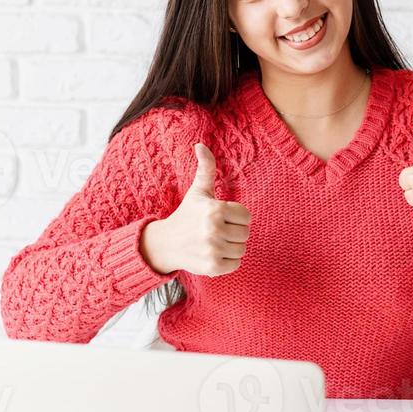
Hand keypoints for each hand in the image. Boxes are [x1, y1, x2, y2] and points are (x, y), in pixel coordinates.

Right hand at [142, 142, 251, 275]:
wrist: (165, 244)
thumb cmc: (187, 215)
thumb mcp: (198, 190)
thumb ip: (205, 168)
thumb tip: (200, 145)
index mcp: (215, 209)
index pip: (246, 216)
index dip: (235, 217)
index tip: (220, 218)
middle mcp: (213, 229)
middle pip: (245, 234)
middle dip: (233, 233)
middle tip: (215, 231)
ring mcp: (213, 249)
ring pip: (242, 250)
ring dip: (231, 248)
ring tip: (214, 242)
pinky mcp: (212, 267)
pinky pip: (235, 265)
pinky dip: (227, 262)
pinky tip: (212, 254)